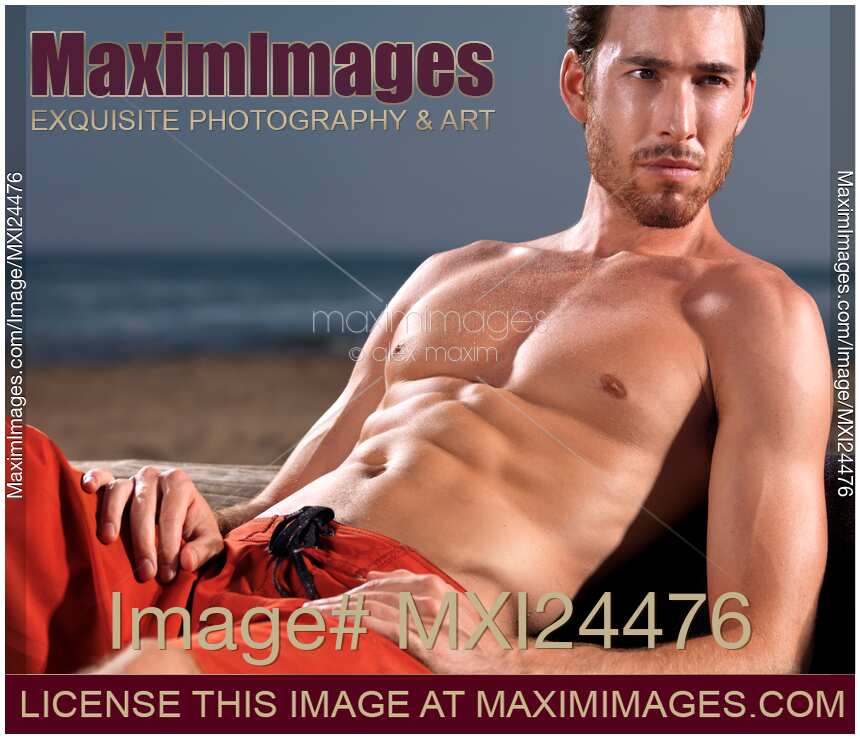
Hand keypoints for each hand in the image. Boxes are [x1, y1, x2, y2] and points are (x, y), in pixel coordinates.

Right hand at [81, 465, 223, 582]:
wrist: (182, 519)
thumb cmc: (195, 532)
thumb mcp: (208, 542)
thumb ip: (202, 551)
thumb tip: (185, 562)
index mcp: (180, 484)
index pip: (171, 517)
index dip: (168, 546)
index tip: (166, 574)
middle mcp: (154, 477)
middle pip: (144, 508)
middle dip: (144, 543)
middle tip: (145, 574)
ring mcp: (131, 479)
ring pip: (119, 492)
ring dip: (112, 515)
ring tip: (109, 540)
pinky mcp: (112, 484)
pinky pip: (102, 477)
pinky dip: (93, 479)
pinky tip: (87, 489)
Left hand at [306, 569, 515, 673]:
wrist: (502, 667)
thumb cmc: (475, 641)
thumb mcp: (449, 607)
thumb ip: (414, 589)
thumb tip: (375, 576)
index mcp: (433, 585)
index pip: (381, 584)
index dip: (351, 592)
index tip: (327, 600)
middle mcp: (428, 594)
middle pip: (370, 594)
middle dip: (338, 602)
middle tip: (309, 611)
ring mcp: (426, 616)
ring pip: (371, 607)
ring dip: (338, 613)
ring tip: (312, 619)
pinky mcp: (424, 639)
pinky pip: (382, 627)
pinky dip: (356, 624)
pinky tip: (337, 628)